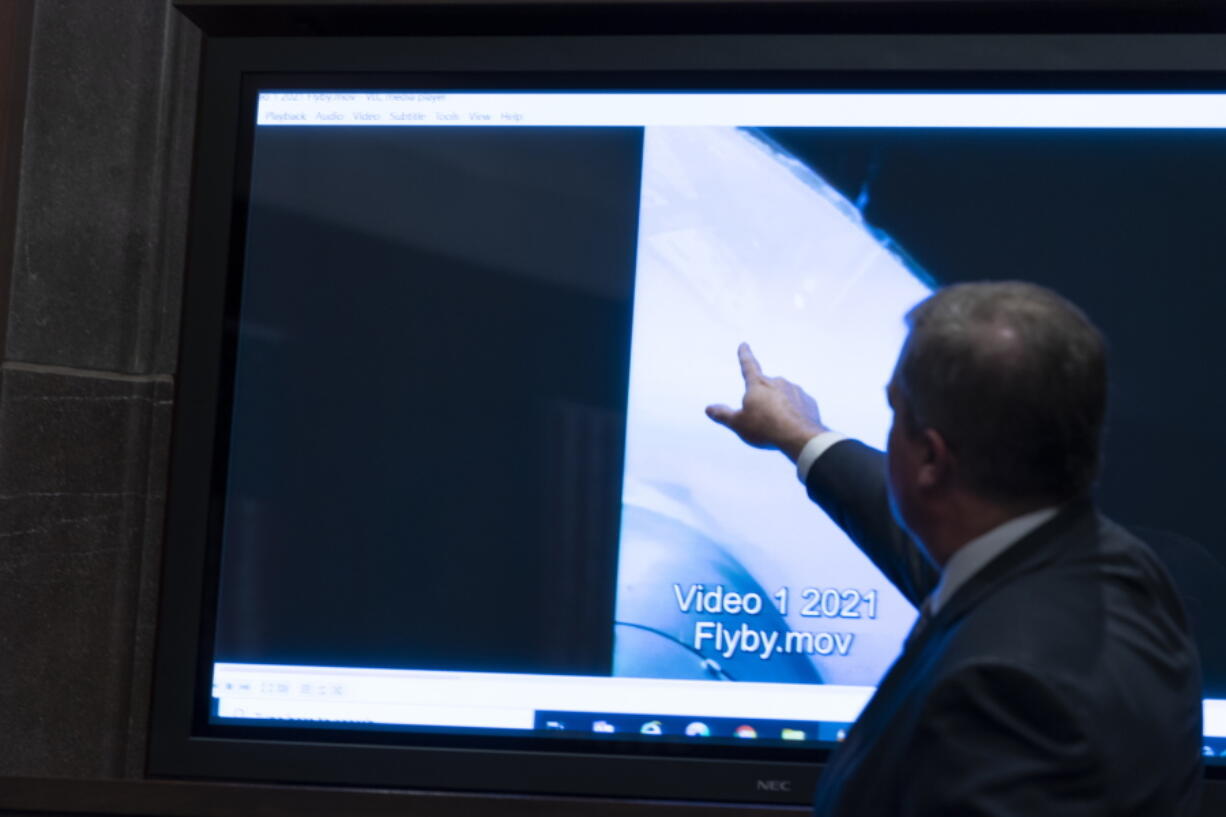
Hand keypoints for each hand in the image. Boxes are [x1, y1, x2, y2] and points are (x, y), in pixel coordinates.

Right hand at [706, 343, 828, 461]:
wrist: (800, 437)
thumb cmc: (765, 428)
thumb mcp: (738, 424)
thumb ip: (723, 415)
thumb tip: (708, 409)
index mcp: (758, 384)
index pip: (748, 365)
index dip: (744, 355)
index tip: (744, 345)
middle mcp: (778, 382)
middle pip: (766, 387)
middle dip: (762, 398)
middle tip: (761, 419)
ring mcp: (795, 390)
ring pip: (782, 396)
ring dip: (779, 406)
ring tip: (776, 426)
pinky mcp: (809, 402)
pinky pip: (797, 405)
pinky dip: (793, 412)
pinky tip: (791, 426)